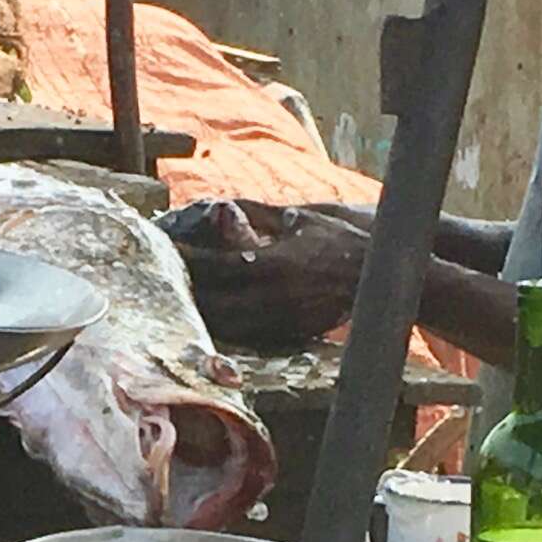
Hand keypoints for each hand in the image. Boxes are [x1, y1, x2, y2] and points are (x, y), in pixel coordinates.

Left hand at [167, 198, 376, 351]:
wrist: (380, 275)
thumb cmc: (338, 238)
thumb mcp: (297, 218)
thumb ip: (255, 215)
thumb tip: (218, 206)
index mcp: (272, 264)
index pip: (214, 266)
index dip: (185, 260)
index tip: (163, 250)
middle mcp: (273, 298)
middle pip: (212, 304)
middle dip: (185, 292)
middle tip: (162, 280)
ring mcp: (282, 321)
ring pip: (225, 326)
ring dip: (200, 315)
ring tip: (179, 301)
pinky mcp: (290, 336)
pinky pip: (246, 336)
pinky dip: (224, 327)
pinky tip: (210, 317)